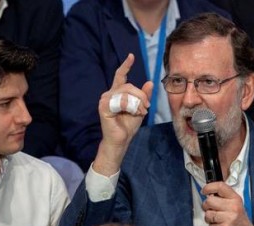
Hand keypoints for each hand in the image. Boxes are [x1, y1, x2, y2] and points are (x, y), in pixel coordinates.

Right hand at [93, 54, 152, 175]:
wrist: (121, 140)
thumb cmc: (128, 126)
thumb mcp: (140, 108)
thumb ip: (144, 96)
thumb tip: (150, 82)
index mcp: (117, 92)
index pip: (120, 75)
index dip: (126, 66)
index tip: (131, 56)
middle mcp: (109, 93)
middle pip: (129, 85)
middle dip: (141, 95)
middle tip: (146, 107)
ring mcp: (105, 99)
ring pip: (126, 91)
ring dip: (137, 102)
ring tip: (140, 112)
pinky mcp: (104, 107)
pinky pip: (120, 100)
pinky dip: (130, 106)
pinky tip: (133, 113)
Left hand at [200, 181, 253, 225]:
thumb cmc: (240, 222)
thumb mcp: (236, 206)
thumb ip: (224, 199)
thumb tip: (208, 194)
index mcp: (236, 199)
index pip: (220, 186)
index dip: (208, 187)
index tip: (204, 191)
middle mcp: (233, 207)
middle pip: (209, 201)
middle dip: (207, 207)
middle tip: (213, 211)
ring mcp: (229, 218)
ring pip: (208, 214)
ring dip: (210, 220)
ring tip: (218, 222)